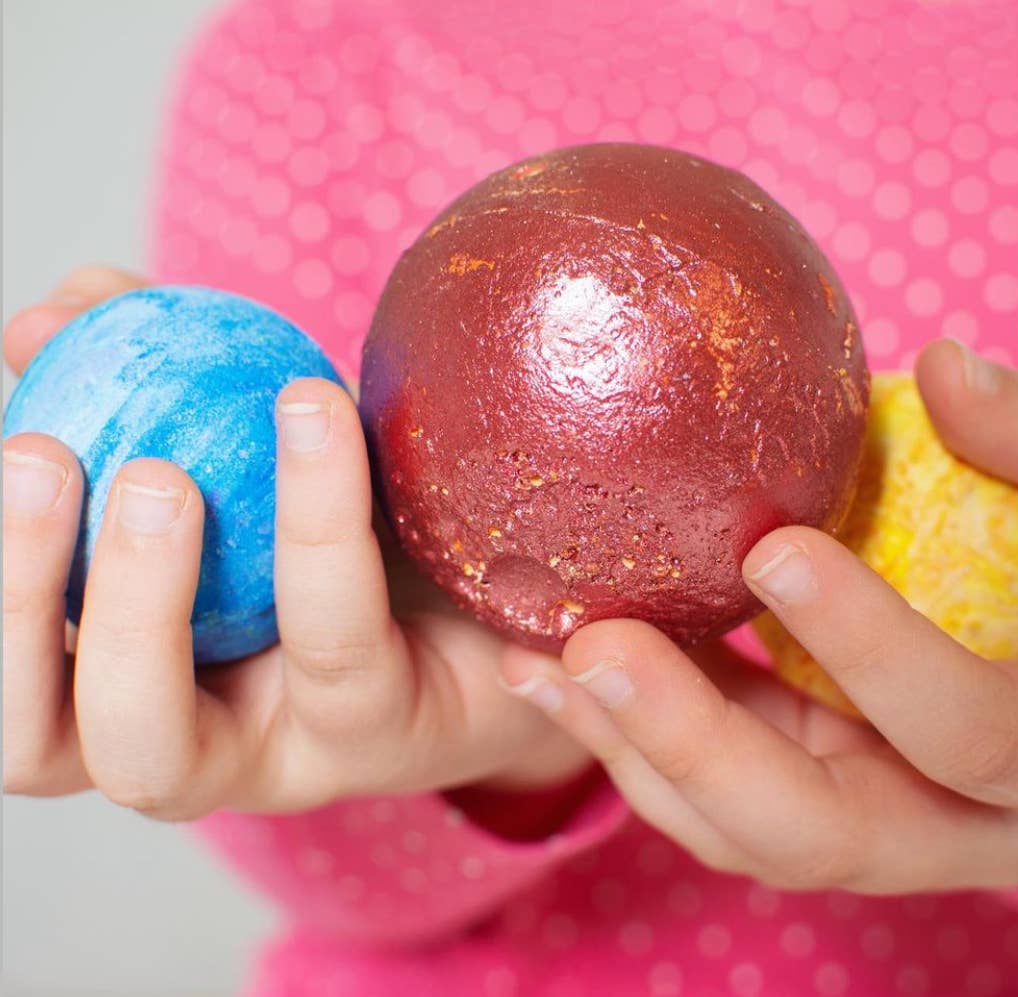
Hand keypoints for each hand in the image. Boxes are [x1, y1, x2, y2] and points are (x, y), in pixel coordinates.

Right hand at [4, 267, 589, 819]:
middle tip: (43, 452)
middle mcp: (197, 747)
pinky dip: (316, 517)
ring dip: (137, 603)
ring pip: (162, 750)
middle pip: (44, 748)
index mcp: (143, 687)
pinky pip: (338, 639)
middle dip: (19, 603)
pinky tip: (317, 407)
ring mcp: (289, 758)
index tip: (18, 404)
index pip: (17, 679)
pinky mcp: (388, 733)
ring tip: (162, 470)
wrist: (512, 598)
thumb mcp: (253, 454)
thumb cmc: (369, 528)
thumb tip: (47, 314)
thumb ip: (151, 388)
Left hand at [500, 339, 1017, 892]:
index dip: (871, 649)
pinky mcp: (814, 780)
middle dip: (695, 747)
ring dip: (633, 752)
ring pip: (740, 830)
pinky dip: (632, 734)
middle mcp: (958, 822)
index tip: (774, 547)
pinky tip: (552, 661)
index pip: (963, 731)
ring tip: (539, 659)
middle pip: (814, 831)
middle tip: (593, 649)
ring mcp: (874, 816)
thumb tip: (947, 369)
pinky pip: (713, 786)